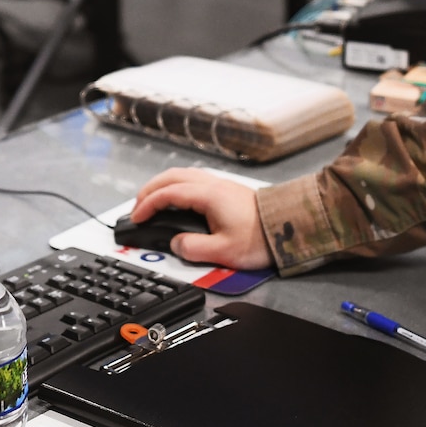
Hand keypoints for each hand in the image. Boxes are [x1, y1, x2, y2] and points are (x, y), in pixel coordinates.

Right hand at [129, 168, 270, 270]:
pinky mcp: (228, 189)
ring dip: (162, 185)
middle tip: (136, 208)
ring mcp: (221, 184)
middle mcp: (213, 184)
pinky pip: (193, 179)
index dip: (147, 205)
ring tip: (152, 202)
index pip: (168, 194)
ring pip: (182, 175)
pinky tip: (176, 199)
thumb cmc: (261, 238)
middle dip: (149, 190)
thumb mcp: (223, 252)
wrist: (289, 227)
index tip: (136, 218)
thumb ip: (193, 249)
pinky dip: (176, 186)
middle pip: (172, 176)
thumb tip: (176, 244)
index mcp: (209, 195)